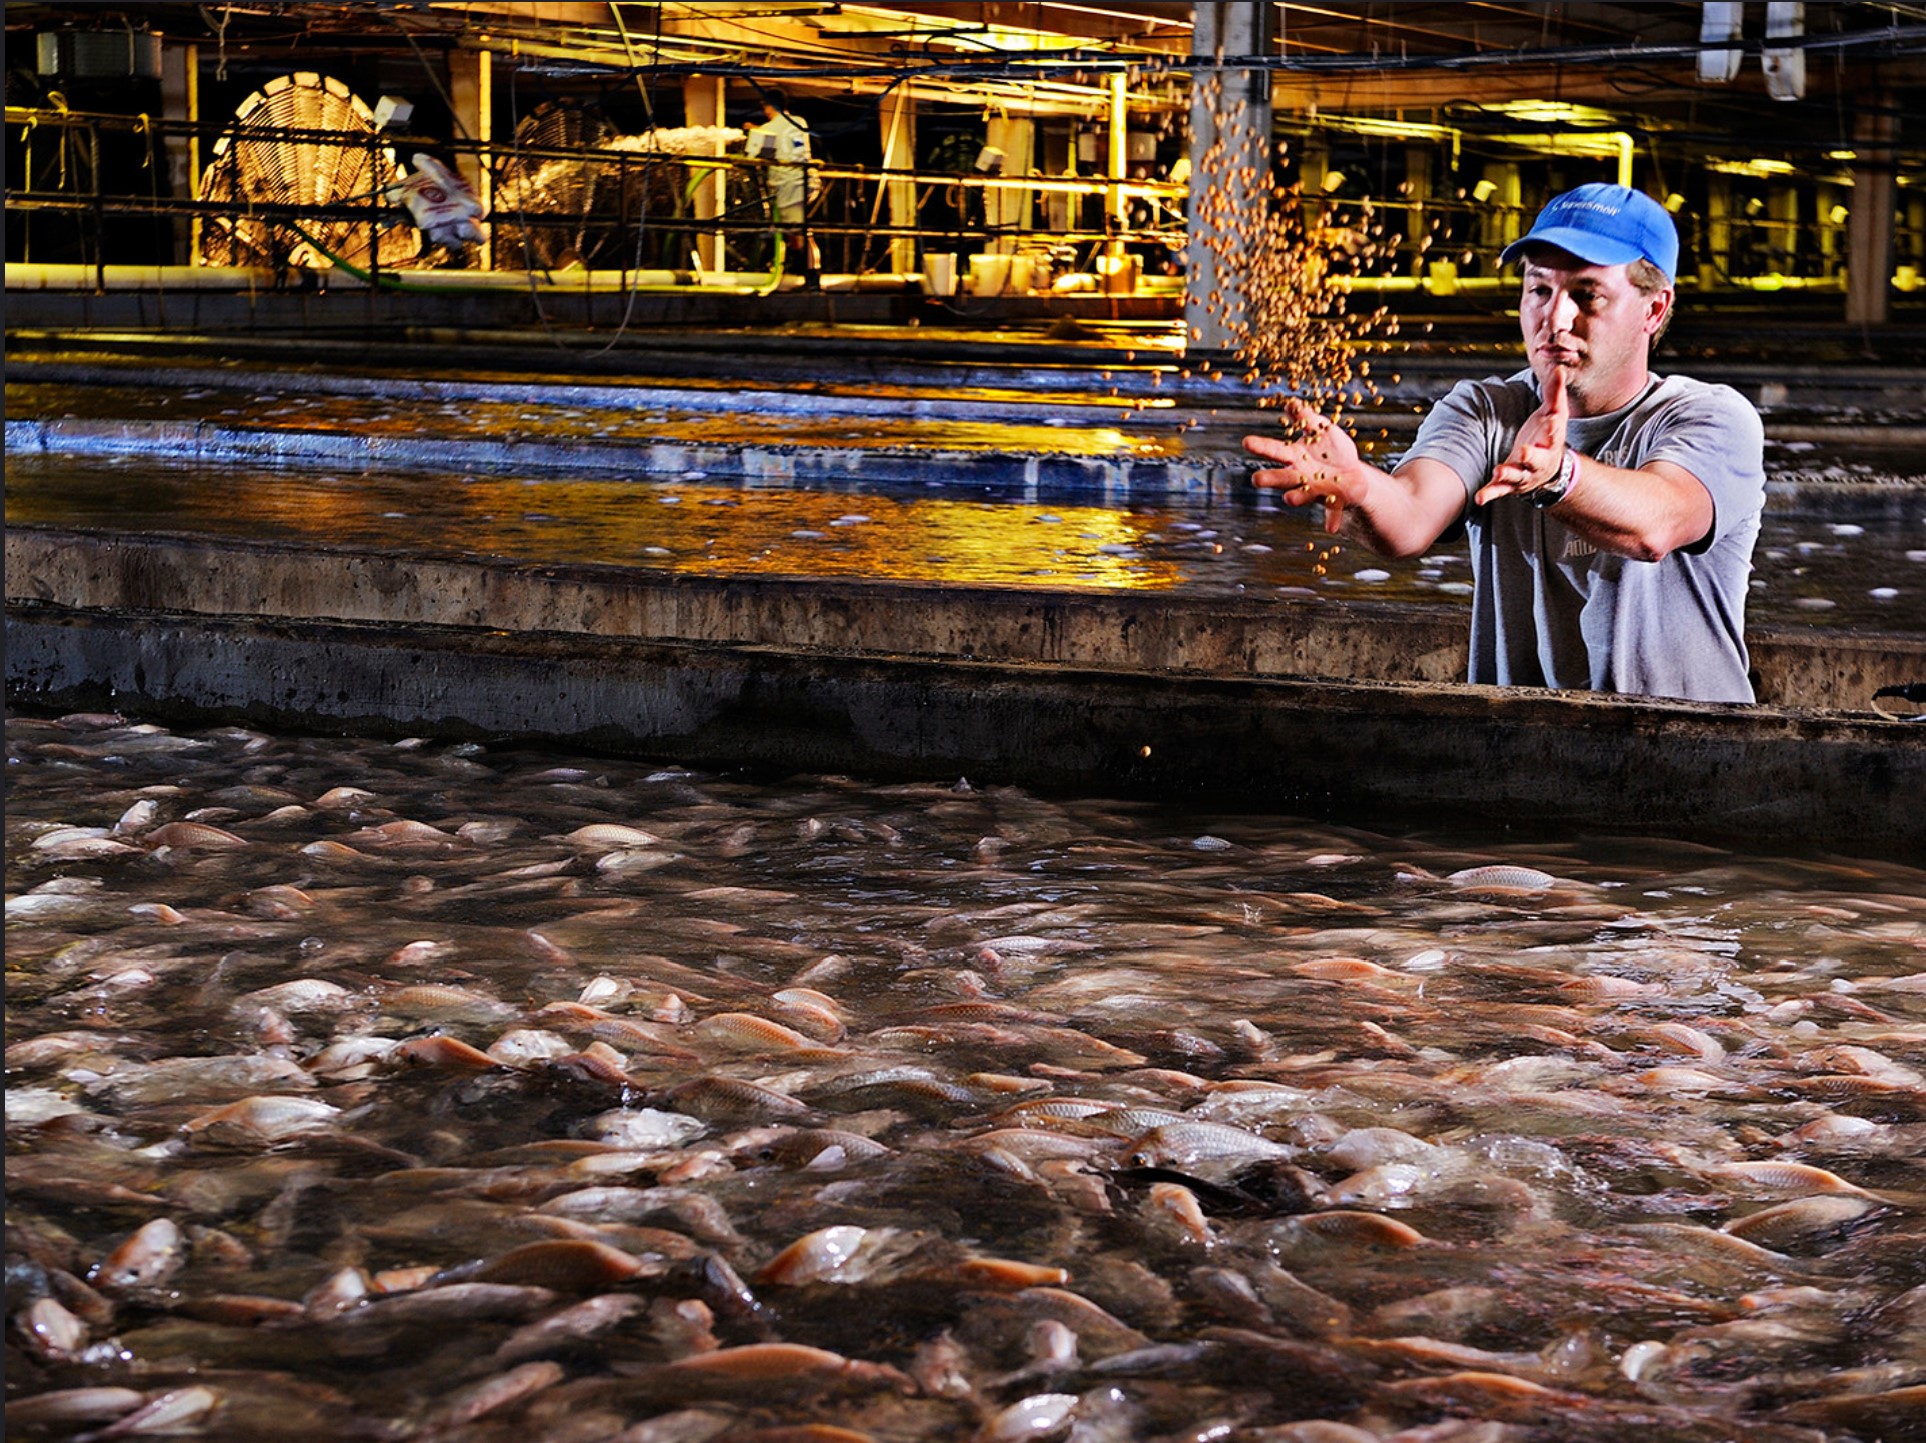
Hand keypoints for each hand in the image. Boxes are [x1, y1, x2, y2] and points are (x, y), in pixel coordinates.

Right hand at [1243, 400, 1365, 535]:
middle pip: (1281, 476)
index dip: (1261, 446)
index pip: (1275, 450)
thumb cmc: (1331, 450)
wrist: (1351, 474)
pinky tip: (1331, 529)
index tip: (1246, 442)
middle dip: (1269, 478)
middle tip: (1256, 479)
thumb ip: (1306, 418)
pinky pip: (1332, 510)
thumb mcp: (1321, 429)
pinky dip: (1332, 518)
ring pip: (1302, 494)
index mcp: (1295, 456)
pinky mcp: (1333, 500)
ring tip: (1289, 498)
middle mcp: (1300, 475)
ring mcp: (1315, 490)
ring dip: (1295, 497)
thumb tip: (1290, 403)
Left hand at [1477, 363, 1569, 504]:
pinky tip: (1479, 498)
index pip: (1554, 434)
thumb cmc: (1548, 436)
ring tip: (1498, 472)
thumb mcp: (1554, 414)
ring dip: (1507, 474)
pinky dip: (1490, 493)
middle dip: (1531, 455)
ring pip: (1517, 476)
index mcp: (1552, 441)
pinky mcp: (1511, 484)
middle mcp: (1540, 460)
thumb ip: (1555, 392)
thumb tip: (1559, 366)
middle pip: (1537, 459)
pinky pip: (1500, 490)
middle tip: (1524, 451)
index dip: (1552, 428)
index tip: (1551, 421)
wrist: (1550, 470)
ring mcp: (1525, 474)